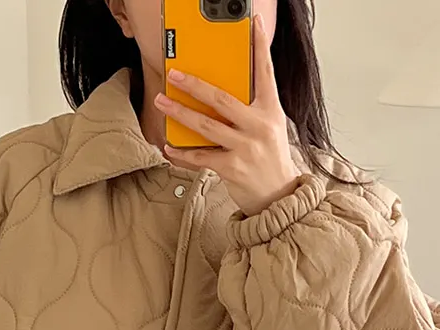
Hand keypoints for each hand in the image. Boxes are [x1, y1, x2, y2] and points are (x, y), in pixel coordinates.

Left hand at [155, 13, 301, 216]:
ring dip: (180, 113)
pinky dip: (182, 152)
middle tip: (175, 74)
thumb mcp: (269, 128)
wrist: (278, 196)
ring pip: (206, 126)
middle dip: (194, 85)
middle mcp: (259, 126)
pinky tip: (168, 146)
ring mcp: (245, 147)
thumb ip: (250, 110)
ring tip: (162, 102)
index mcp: (270, 111)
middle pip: (222, 99)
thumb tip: (220, 94)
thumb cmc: (269, 159)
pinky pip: (200, 157)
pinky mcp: (232, 168)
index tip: (253, 24)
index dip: (260, 47)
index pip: (265, 72)